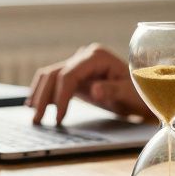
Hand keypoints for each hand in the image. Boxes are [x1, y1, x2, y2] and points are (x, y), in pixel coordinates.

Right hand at [26, 44, 145, 124]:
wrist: (141, 94)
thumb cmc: (137, 94)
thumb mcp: (128, 94)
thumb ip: (112, 90)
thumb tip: (95, 89)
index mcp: (97, 56)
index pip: (69, 74)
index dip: (61, 96)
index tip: (58, 118)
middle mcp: (85, 56)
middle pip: (55, 74)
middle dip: (43, 97)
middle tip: (37, 120)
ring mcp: (79, 64)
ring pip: (51, 76)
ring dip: (40, 95)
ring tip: (33, 115)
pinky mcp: (76, 75)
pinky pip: (55, 81)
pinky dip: (45, 93)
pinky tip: (35, 105)